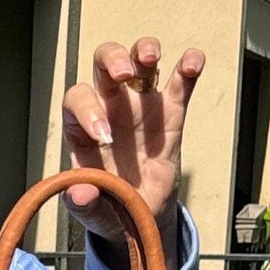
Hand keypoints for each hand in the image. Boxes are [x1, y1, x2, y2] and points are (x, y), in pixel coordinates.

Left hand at [59, 38, 203, 261]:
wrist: (142, 217)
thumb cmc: (110, 207)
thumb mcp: (93, 212)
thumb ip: (84, 203)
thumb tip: (80, 192)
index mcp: (81, 128)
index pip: (76, 100)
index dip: (87, 109)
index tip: (104, 136)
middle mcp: (109, 109)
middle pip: (103, 65)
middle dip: (112, 59)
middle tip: (124, 73)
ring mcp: (141, 107)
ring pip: (139, 63)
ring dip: (144, 51)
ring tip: (151, 58)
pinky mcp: (171, 114)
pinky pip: (180, 84)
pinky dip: (188, 68)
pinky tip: (192, 63)